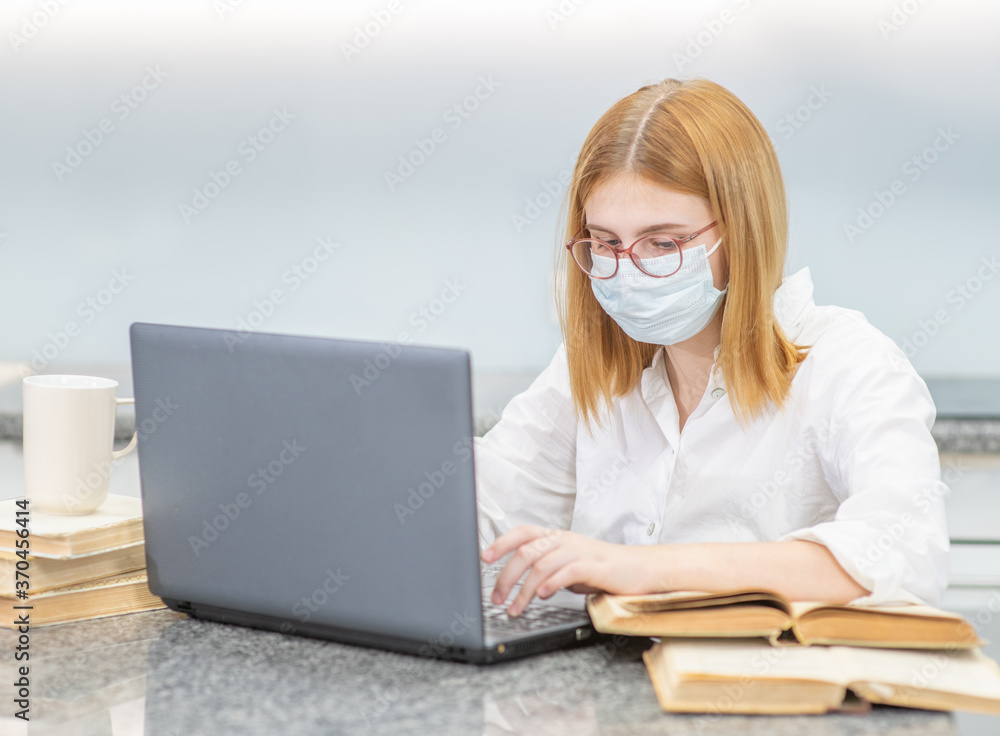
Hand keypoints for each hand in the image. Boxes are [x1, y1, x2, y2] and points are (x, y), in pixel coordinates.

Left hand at [480, 525, 646, 615]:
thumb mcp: (567, 565)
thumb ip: (546, 568)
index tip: (485, 558)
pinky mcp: (594, 567)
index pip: (524, 532)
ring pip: (542, 564)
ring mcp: (579, 552)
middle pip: (527, 552)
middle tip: (497, 597)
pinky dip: (550, 583)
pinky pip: (566, 571)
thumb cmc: (601, 570)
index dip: (502, 542)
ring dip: (523, 589)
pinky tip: (541, 595)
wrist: (638, 570)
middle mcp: (565, 541)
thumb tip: (519, 580)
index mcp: (557, 538)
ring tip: (515, 607)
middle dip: (506, 576)